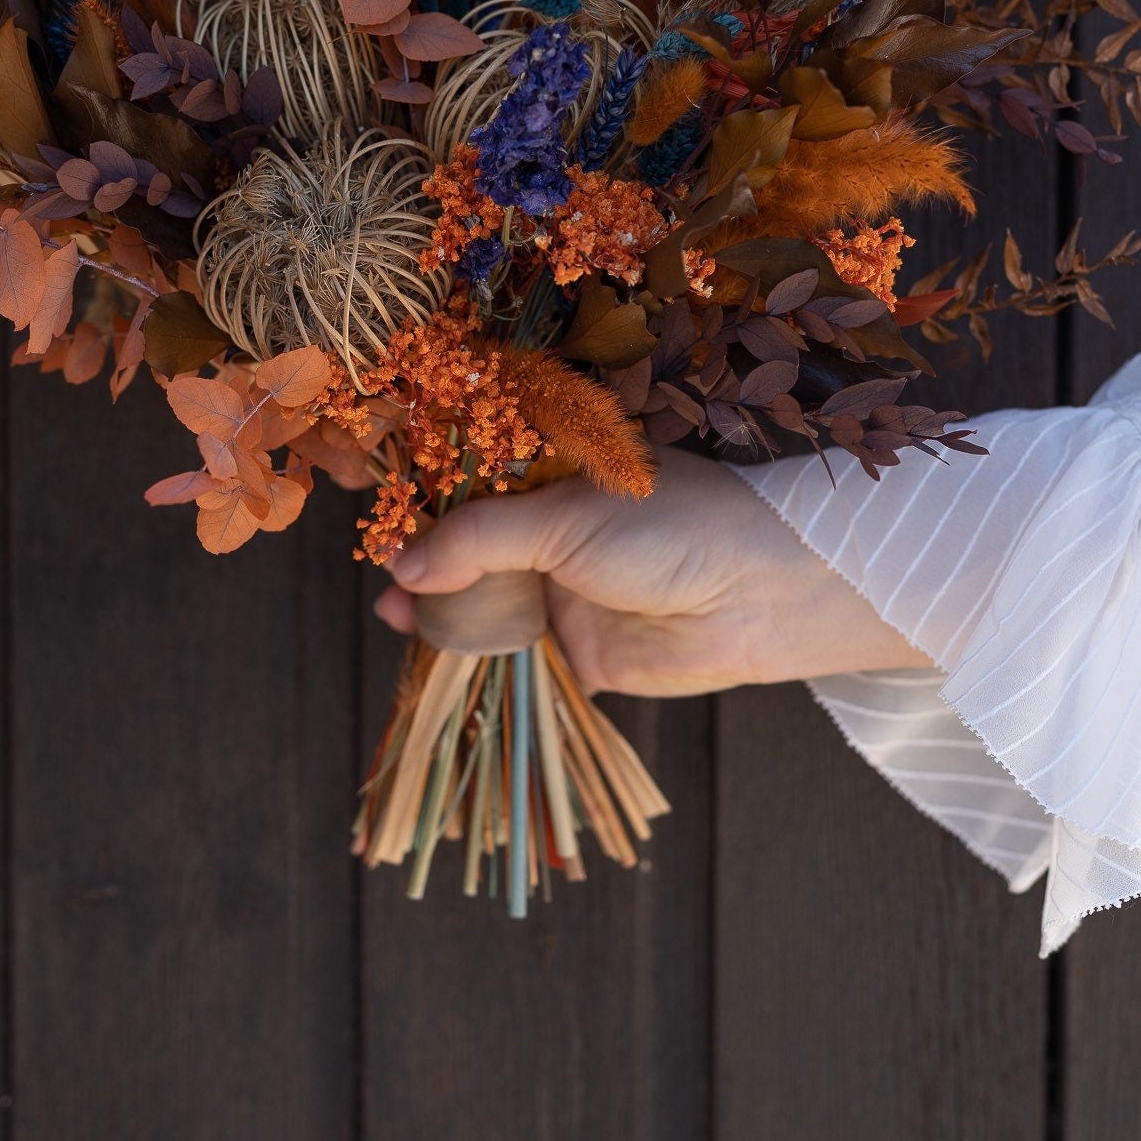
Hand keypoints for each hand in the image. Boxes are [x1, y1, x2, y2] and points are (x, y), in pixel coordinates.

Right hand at [375, 448, 924, 695]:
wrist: (759, 596)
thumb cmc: (672, 528)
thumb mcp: (563, 517)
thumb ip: (478, 540)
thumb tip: (402, 564)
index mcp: (558, 480)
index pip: (477, 487)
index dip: (429, 503)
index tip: (381, 519)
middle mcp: (559, 536)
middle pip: (474, 552)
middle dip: (428, 567)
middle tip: (387, 584)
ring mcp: (570, 595)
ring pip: (489, 606)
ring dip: (445, 615)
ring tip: (400, 617)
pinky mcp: (582, 655)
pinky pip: (519, 659)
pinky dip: (480, 661)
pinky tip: (440, 655)